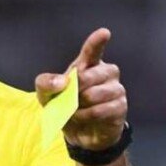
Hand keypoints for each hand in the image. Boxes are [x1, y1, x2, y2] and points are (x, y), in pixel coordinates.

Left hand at [35, 28, 126, 150]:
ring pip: (98, 93)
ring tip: (75, 110)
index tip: (104, 33)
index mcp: (87, 65)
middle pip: (93, 74)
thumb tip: (62, 82)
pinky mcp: (120, 107)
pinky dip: (88, 115)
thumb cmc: (63, 105)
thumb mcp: (45, 95)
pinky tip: (83, 117)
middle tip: (70, 97)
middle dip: (77, 87)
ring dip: (81, 104)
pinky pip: (102, 109)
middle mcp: (106, 73)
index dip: (97, 42)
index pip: (93, 51)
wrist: (77, 132)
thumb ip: (46, 83)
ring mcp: (116, 89)